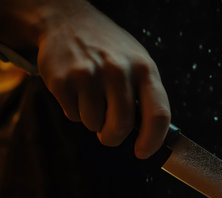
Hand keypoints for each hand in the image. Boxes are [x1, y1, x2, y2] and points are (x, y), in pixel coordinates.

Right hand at [34, 1, 169, 157]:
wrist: (68, 21)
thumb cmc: (110, 50)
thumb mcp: (138, 63)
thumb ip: (147, 95)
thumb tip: (150, 135)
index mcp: (145, 68)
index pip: (158, 115)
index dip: (152, 141)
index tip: (143, 152)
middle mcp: (118, 70)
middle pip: (121, 126)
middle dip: (113, 137)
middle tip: (109, 133)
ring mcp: (89, 74)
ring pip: (94, 124)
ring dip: (92, 120)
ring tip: (92, 95)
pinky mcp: (62, 80)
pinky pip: (72, 115)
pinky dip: (74, 110)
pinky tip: (76, 88)